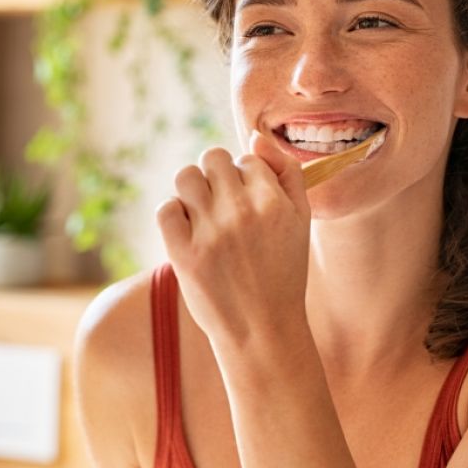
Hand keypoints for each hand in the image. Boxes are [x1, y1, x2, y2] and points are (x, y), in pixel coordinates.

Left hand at [156, 130, 311, 348]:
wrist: (263, 331)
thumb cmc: (283, 273)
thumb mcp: (301, 220)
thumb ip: (287, 172)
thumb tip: (255, 136)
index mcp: (273, 201)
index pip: (247, 158)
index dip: (245, 178)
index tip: (248, 204)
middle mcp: (241, 211)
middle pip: (212, 158)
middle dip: (216, 176)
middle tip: (222, 206)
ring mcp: (210, 233)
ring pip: (186, 177)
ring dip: (192, 190)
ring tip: (203, 214)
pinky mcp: (183, 254)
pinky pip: (166, 209)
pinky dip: (174, 215)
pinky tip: (188, 231)